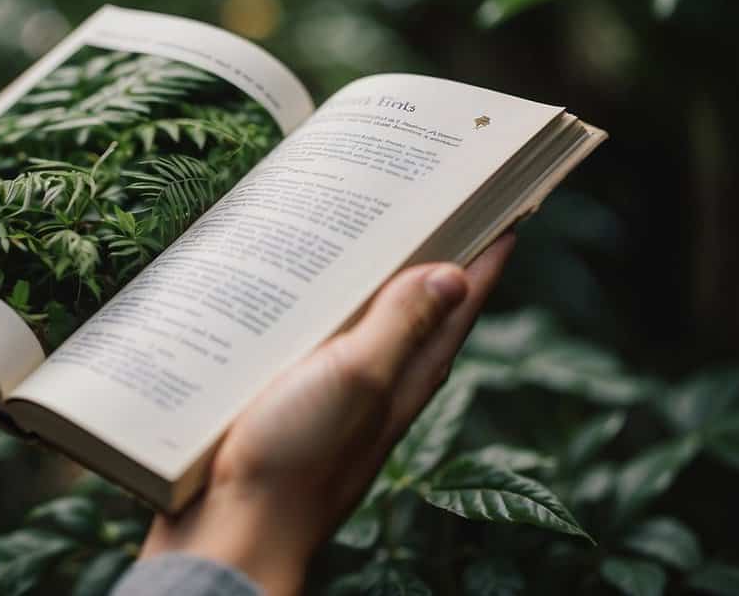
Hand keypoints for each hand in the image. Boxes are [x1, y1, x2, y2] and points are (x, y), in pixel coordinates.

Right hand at [139, 235, 515, 594]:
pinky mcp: (288, 403)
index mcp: (402, 379)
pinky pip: (314, 345)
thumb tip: (453, 276)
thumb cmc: (296, 460)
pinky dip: (316, 313)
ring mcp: (333, 397)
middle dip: (432, 260)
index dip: (484, 260)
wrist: (232, 532)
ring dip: (371, 282)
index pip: (458, 309)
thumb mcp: (356, 380)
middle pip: (418, 312)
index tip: (506, 211)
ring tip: (365, 234)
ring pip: (364, 326)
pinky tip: (291, 297)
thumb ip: (400, 328)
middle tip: (433, 205)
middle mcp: (376, 387)